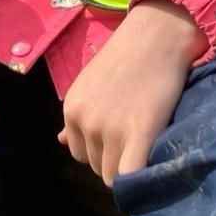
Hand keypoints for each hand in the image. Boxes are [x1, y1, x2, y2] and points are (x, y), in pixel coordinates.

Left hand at [60, 0, 207, 184]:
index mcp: (71, 107)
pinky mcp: (138, 133)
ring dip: (129, 170)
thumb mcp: (89, 85)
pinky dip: (141, 178)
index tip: (118, 141)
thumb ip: (76, 117)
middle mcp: (84, 120)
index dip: (100, 152)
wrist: (154, 37)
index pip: (79, 153)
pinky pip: (131, 176)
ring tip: (145, 147)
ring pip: (114, 176)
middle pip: (97, 167)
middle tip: (134, 142)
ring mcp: (109, 128)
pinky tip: (151, 164)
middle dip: (115, 160)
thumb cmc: (125, 59)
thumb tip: (61, 141)